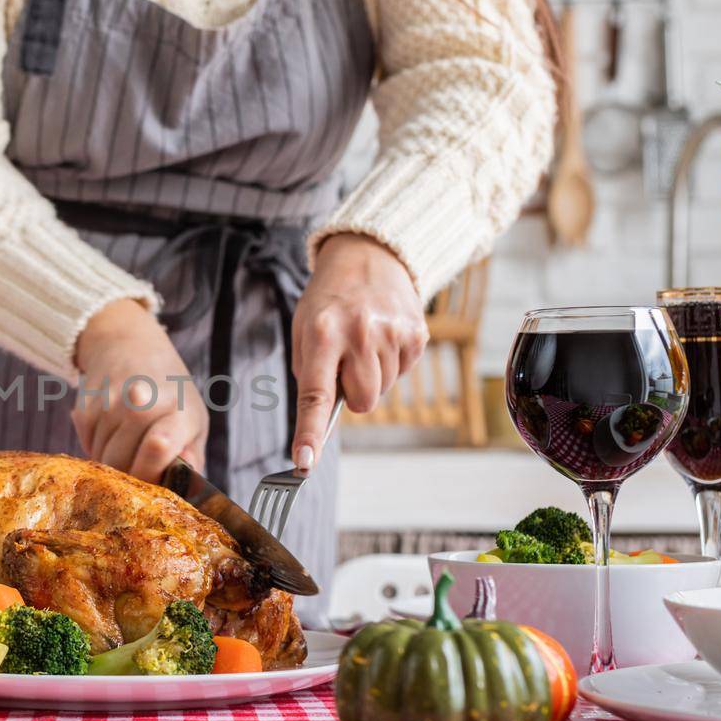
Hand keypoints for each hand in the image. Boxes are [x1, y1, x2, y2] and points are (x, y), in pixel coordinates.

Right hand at [73, 299, 207, 482]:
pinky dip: (96, 448)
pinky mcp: (85, 407)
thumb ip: (192, 459)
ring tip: (128, 445)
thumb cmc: (170, 393)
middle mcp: (143, 402)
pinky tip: (111, 432)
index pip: (160, 445)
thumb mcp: (193, 420)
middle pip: (123, 464)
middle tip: (140, 468)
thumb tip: (184, 487)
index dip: (153, 465)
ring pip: (102, 460)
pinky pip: (86, 447)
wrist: (130, 345)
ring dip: (112, 464)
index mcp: (179, 409)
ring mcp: (110, 404)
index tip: (154, 471)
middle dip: (130, 478)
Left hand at [291, 233, 428, 469]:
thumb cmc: (328, 301)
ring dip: (371, 376)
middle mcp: (359, 334)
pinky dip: (390, 364)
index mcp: (322, 333)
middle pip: (361, 402)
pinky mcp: (417, 334)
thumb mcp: (304, 329)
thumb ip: (310, 374)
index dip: (309, 433)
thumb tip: (320, 422)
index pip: (314, 394)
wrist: (369, 257)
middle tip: (344, 362)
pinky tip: (382, 338)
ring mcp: (392, 334)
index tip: (304, 463)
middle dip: (351, 393)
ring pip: (381, 391)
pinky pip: (401, 373)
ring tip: (363, 342)